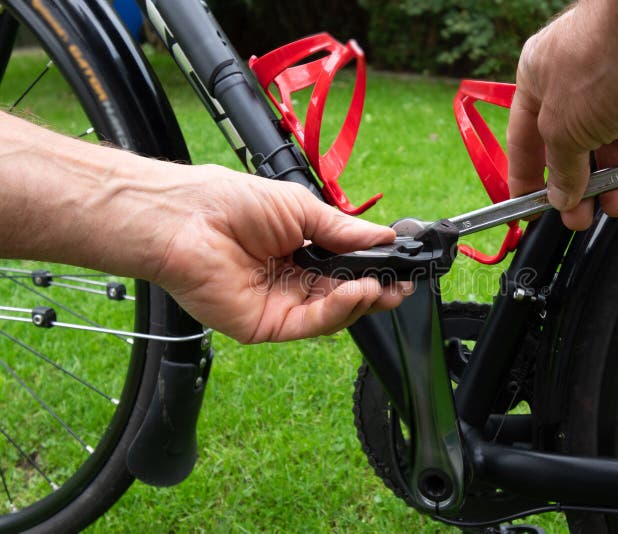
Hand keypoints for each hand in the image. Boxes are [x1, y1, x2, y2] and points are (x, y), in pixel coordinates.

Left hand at [0, 112, 405, 343]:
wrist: (187, 219)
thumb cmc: (232, 203)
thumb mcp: (301, 210)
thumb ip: (344, 231)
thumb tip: (386, 237)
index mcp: (300, 250)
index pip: (346, 268)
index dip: (375, 268)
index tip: (402, 265)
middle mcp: (292, 280)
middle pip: (344, 296)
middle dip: (377, 291)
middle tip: (403, 284)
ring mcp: (280, 305)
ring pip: (332, 314)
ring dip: (361, 300)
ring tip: (380, 285)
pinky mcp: (266, 325)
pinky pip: (311, 324)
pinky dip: (338, 310)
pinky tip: (356, 291)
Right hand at [507, 0, 617, 229]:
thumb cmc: (600, 61)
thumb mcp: (563, 128)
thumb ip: (560, 168)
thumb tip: (560, 196)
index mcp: (536, 82)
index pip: (524, 141)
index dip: (526, 179)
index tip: (529, 210)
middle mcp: (572, 85)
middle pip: (571, 149)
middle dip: (578, 188)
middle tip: (580, 219)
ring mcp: (614, 88)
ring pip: (611, 147)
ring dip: (615, 182)